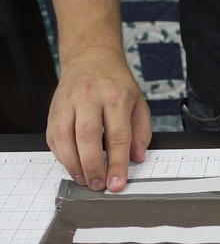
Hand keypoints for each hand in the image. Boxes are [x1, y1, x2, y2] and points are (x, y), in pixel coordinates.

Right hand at [46, 46, 151, 191]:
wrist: (91, 58)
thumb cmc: (117, 84)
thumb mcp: (139, 103)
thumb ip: (141, 132)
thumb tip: (137, 158)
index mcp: (116, 97)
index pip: (117, 136)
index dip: (117, 163)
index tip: (117, 183)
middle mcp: (89, 98)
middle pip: (88, 137)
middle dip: (93, 166)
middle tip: (98, 185)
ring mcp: (68, 102)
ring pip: (65, 138)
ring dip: (73, 165)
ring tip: (85, 180)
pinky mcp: (53, 109)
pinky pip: (53, 137)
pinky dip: (61, 156)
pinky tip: (72, 166)